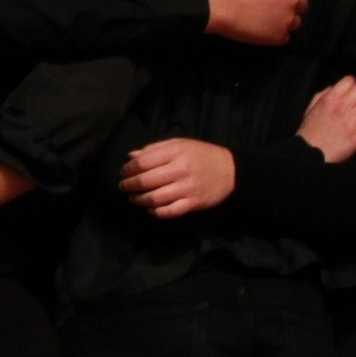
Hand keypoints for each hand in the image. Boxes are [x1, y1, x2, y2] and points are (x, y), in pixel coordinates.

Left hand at [119, 138, 236, 218]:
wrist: (232, 171)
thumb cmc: (203, 155)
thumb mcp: (181, 144)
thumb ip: (155, 149)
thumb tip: (131, 156)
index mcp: (176, 153)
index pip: (143, 163)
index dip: (128, 169)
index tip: (123, 172)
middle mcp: (180, 171)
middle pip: (145, 181)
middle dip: (129, 186)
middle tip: (123, 187)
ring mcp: (187, 189)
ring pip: (154, 198)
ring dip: (138, 200)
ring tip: (133, 198)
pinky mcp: (192, 204)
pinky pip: (168, 212)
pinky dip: (155, 212)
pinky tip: (150, 208)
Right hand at [203, 0, 307, 45]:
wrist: (221, 5)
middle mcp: (293, 0)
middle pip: (302, 6)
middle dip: (291, 7)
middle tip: (273, 9)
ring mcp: (287, 19)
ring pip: (295, 23)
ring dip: (284, 22)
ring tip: (266, 21)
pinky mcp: (278, 36)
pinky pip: (284, 38)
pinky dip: (275, 35)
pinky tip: (262, 31)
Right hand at [295, 75, 355, 162]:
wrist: (310, 154)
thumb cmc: (309, 132)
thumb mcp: (310, 109)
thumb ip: (322, 95)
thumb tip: (334, 87)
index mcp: (329, 99)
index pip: (350, 80)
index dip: (352, 83)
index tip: (352, 89)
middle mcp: (342, 107)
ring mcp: (351, 120)